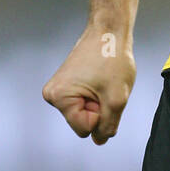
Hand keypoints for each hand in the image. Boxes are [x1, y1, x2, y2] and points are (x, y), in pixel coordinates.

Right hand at [42, 25, 135, 143]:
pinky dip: (96, 94)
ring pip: (85, 112)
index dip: (100, 115)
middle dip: (99, 108)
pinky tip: (100, 78)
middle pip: (83, 122)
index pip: (84, 129)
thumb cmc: (112, 57)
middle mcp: (52, 95)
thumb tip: (100, 140)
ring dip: (99, 101)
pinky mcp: (66, 84)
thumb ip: (108, 124)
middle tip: (105, 84)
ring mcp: (58, 89)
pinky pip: (85, 102)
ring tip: (103, 79)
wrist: (109, 30)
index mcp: (58, 98)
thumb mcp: (117, 98)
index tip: (103, 92)